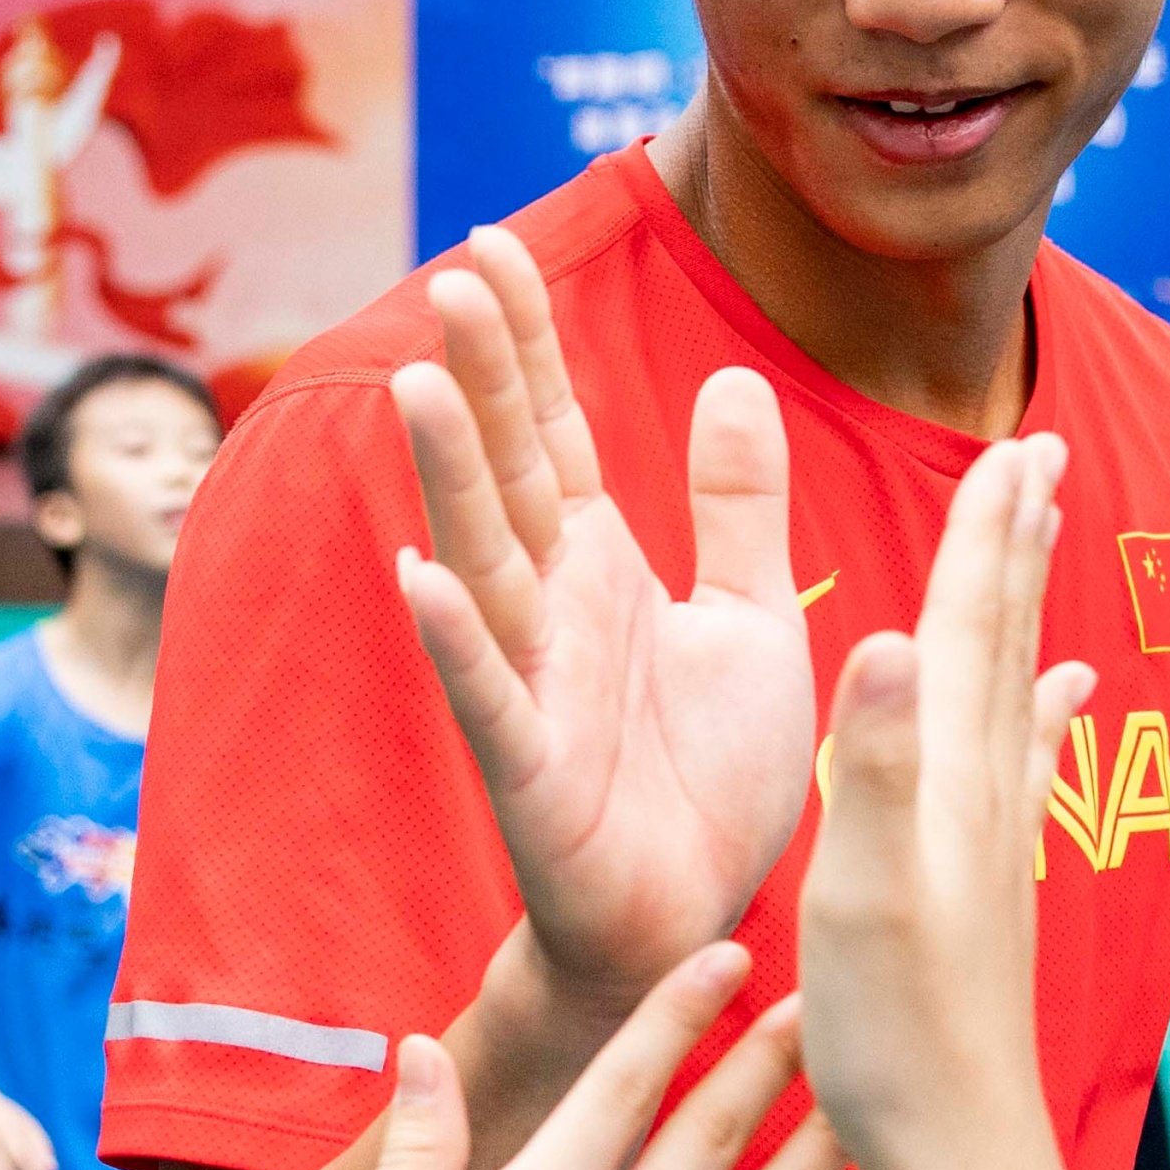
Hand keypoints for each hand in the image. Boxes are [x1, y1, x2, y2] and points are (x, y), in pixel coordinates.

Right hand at [388, 228, 813, 1013]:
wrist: (696, 923)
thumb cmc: (710, 782)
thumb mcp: (750, 619)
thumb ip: (737, 506)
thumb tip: (728, 378)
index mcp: (600, 569)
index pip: (553, 432)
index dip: (523, 344)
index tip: (486, 246)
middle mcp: (552, 613)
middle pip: (507, 472)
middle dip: (483, 376)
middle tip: (454, 274)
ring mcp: (531, 687)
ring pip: (484, 561)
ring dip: (448, 476)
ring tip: (419, 383)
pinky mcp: (531, 773)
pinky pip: (491, 698)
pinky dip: (456, 641)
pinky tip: (420, 577)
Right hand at [794, 436, 1096, 1169]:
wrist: (955, 1154)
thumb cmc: (897, 1039)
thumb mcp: (860, 895)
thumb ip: (874, 765)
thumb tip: (880, 638)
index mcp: (944, 783)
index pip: (965, 628)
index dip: (985, 534)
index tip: (1013, 441)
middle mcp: (980, 799)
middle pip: (1004, 640)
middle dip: (1017, 541)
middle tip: (1045, 448)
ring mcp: (991, 845)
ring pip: (1017, 689)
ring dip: (1027, 605)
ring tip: (1048, 533)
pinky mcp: (988, 890)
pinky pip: (1024, 769)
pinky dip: (1049, 715)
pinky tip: (1073, 696)